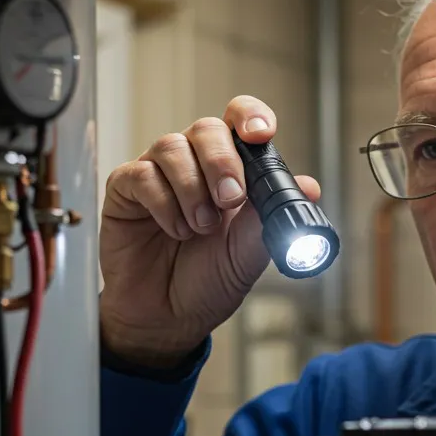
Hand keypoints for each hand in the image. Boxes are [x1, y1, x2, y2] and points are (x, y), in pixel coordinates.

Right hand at [99, 95, 321, 368]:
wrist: (170, 319)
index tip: (261, 135)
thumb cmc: (209, 282)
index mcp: (231, 170)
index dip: (250, 117)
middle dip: (222, 162)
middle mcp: (195, 164)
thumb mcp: (249, 254)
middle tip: (230, 200)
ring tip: (200, 228)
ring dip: (192, 189)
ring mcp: (159, 173)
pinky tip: (174, 230)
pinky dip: (163, 203)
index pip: (239, 120)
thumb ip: (272, 218)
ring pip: (171, 147)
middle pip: (206, 128)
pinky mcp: (126, 189)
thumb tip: (310, 188)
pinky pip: (142, 174)